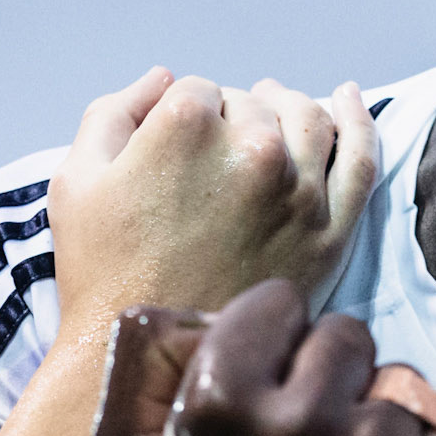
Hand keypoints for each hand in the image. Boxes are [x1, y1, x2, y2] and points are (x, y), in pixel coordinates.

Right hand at [48, 68, 379, 339]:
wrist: (152, 356)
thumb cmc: (105, 271)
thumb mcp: (76, 180)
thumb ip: (114, 111)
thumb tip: (164, 78)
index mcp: (187, 126)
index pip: (198, 90)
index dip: (184, 115)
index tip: (175, 147)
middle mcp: (252, 149)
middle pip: (252, 104)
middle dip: (233, 118)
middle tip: (213, 154)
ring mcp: (299, 191)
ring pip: (308, 117)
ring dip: (288, 108)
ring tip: (272, 113)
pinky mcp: (331, 231)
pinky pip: (360, 159)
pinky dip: (358, 121)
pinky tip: (349, 98)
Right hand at [93, 282, 435, 435]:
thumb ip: (139, 371)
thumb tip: (176, 308)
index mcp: (222, 406)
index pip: (277, 304)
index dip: (270, 345)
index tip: (266, 392)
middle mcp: (305, 424)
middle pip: (344, 336)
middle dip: (327, 379)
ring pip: (399, 381)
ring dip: (378, 419)